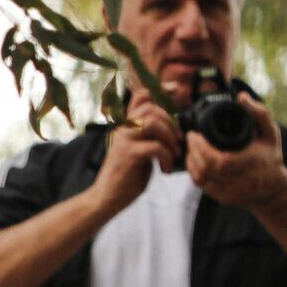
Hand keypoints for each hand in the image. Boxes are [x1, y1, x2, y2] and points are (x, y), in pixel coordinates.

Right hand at [91, 88, 180, 212]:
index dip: (159, 90)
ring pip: (153, 123)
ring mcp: (124, 140)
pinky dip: (166, 157)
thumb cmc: (128, 175)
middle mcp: (124, 128)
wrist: (108, 197)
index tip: (175, 90)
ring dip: (170, 139)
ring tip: (173, 155)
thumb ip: (151, 136)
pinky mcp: (129, 154)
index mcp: (127, 125)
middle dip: (171, 122)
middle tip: (177, 140)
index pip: (140, 97)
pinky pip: (155, 146)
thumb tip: (172, 126)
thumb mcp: (142, 150)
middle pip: (151, 108)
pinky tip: (165, 170)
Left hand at [185, 93, 286, 211]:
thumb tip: (242, 97)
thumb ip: (259, 114)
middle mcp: (239, 181)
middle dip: (193, 151)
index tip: (195, 134)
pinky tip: (195, 160)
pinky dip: (194, 171)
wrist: (273, 190)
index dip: (202, 148)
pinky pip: (201, 185)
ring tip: (192, 147)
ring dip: (191, 160)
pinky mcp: (222, 198)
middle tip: (191, 137)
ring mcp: (230, 192)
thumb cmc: (270, 158)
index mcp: (250, 164)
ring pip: (200, 178)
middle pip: (205, 169)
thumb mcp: (271, 134)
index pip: (219, 161)